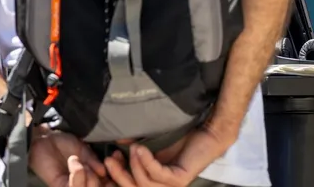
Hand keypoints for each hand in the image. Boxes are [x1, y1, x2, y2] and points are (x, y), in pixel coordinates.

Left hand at [29, 127, 106, 186]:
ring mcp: (69, 185)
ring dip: (88, 177)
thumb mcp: (84, 150)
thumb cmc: (64, 142)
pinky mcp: (58, 186)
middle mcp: (80, 182)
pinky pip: (72, 186)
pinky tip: (74, 162)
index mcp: (88, 174)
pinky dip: (78, 173)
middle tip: (91, 165)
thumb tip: (104, 172)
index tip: (115, 163)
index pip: (102, 181)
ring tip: (82, 165)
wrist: (46, 138)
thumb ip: (93, 161)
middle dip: (97, 178)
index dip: (110, 176)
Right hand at [104, 125, 231, 186]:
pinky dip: (147, 162)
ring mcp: (170, 186)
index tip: (105, 161)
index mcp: (152, 182)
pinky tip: (141, 150)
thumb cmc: (183, 139)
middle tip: (108, 159)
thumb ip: (138, 147)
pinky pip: (158, 174)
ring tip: (130, 149)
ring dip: (133, 166)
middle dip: (118, 174)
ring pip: (143, 183)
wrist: (208, 133)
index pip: (129, 185)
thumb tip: (118, 138)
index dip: (115, 177)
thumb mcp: (155, 145)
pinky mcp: (179, 179)